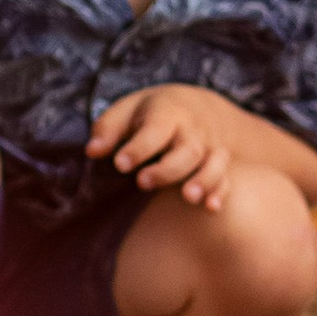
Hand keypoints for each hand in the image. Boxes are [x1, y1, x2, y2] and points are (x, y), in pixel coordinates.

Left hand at [87, 82, 244, 208]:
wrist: (196, 107)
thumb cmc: (150, 113)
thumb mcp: (127, 110)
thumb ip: (108, 129)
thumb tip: (91, 151)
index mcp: (166, 113)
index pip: (154, 130)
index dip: (138, 148)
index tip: (120, 164)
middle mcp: (191, 131)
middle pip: (186, 150)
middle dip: (167, 169)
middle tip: (142, 182)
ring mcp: (209, 148)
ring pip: (213, 163)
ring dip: (204, 180)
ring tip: (188, 197)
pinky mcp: (219, 165)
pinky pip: (225, 178)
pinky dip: (220, 192)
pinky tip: (210, 208)